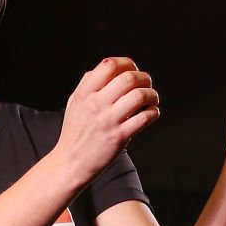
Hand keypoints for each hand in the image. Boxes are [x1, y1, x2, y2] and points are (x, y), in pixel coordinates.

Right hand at [56, 56, 159, 186]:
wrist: (71, 162)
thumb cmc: (75, 132)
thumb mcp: (75, 103)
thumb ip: (89, 84)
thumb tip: (109, 66)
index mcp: (84, 93)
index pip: (109, 64)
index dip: (127, 63)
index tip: (133, 70)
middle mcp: (95, 104)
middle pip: (128, 78)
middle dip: (144, 78)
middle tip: (147, 84)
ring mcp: (108, 121)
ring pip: (139, 96)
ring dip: (152, 95)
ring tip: (152, 99)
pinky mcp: (119, 137)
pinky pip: (144, 117)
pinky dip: (153, 112)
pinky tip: (151, 113)